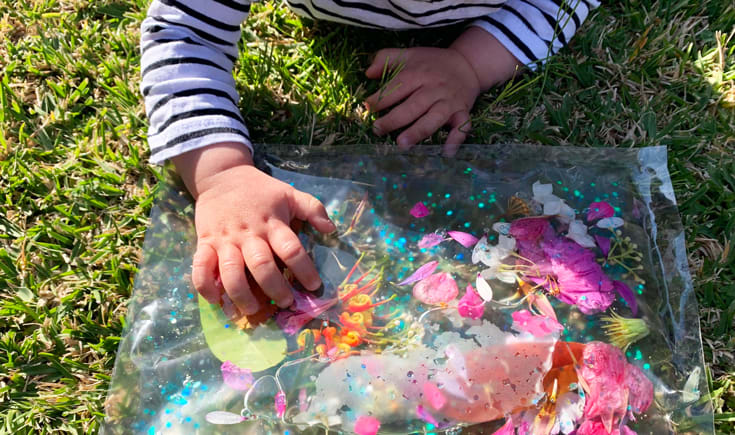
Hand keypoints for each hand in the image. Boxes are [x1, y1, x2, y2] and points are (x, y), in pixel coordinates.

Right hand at [172, 143, 335, 314]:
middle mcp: (249, 235)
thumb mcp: (289, 193)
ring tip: (254, 310)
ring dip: (242, 295)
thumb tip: (331, 229)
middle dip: (276, 289)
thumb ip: (313, 209)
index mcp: (272, 223)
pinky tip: (216, 300)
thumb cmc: (259, 190)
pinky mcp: (204, 243)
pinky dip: (206, 287)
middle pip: (262, 266)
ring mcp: (224, 240)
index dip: (304, 270)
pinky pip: (200, 268)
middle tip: (286, 303)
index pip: (291, 250)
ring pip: (231, 273)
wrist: (221, 176)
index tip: (314, 286)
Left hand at [365, 47, 479, 156]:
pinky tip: (446, 153)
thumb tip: (368, 73)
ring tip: (402, 144)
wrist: (468, 64)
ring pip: (434, 118)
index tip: (367, 108)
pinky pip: (462, 127)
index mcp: (419, 73)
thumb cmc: (432, 63)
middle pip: (413, 105)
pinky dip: (456, 140)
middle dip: (394, 119)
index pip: (397, 87)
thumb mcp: (409, 54)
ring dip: (418, 131)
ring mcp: (449, 102)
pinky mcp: (462, 112)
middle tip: (377, 130)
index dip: (381, 98)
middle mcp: (434, 89)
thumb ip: (386, 58)